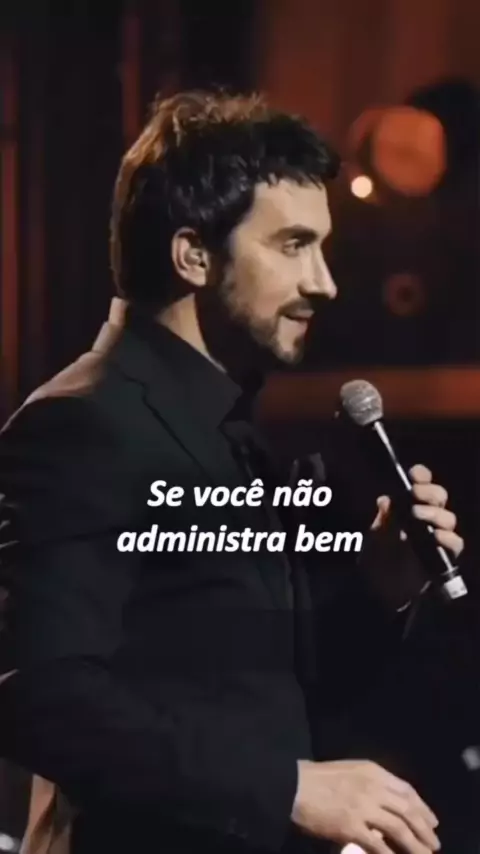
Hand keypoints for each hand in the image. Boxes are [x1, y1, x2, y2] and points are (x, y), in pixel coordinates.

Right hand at [291, 759, 439, 853]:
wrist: (295, 786)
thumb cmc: (320, 778)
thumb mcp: (352, 771)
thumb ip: (374, 784)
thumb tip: (394, 804)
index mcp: (373, 771)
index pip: (407, 790)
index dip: (423, 808)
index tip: (433, 822)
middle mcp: (373, 787)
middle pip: (408, 810)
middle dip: (425, 829)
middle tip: (434, 844)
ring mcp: (363, 807)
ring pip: (399, 828)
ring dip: (416, 845)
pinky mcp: (351, 827)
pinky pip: (379, 845)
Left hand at [360, 464, 463, 608]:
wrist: (378, 590)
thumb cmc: (376, 558)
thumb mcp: (374, 536)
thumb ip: (382, 519)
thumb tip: (385, 500)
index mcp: (409, 506)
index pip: (422, 485)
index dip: (422, 476)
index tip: (414, 474)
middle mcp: (426, 518)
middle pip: (439, 497)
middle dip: (430, 492)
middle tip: (415, 493)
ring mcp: (437, 536)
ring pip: (448, 517)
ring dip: (435, 513)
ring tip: (417, 514)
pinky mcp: (444, 556)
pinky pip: (455, 543)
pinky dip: (448, 538)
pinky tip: (436, 535)